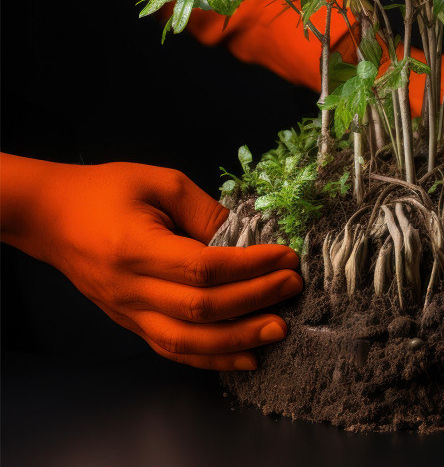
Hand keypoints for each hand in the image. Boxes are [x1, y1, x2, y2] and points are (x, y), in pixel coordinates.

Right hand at [1, 154, 302, 369]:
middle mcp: (131, 290)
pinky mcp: (131, 323)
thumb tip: (248, 236)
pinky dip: (211, 359)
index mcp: (137, 249)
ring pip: (188, 341)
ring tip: (280, 329)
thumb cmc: (108, 190)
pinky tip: (246, 358)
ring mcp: (128, 314)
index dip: (250, 266)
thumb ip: (205, 211)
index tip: (286, 256)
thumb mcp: (161, 183)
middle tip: (293, 286)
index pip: (204, 269)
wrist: (52, 217)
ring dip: (238, 339)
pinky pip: (173, 350)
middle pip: (201, 309)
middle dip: (255, 300)